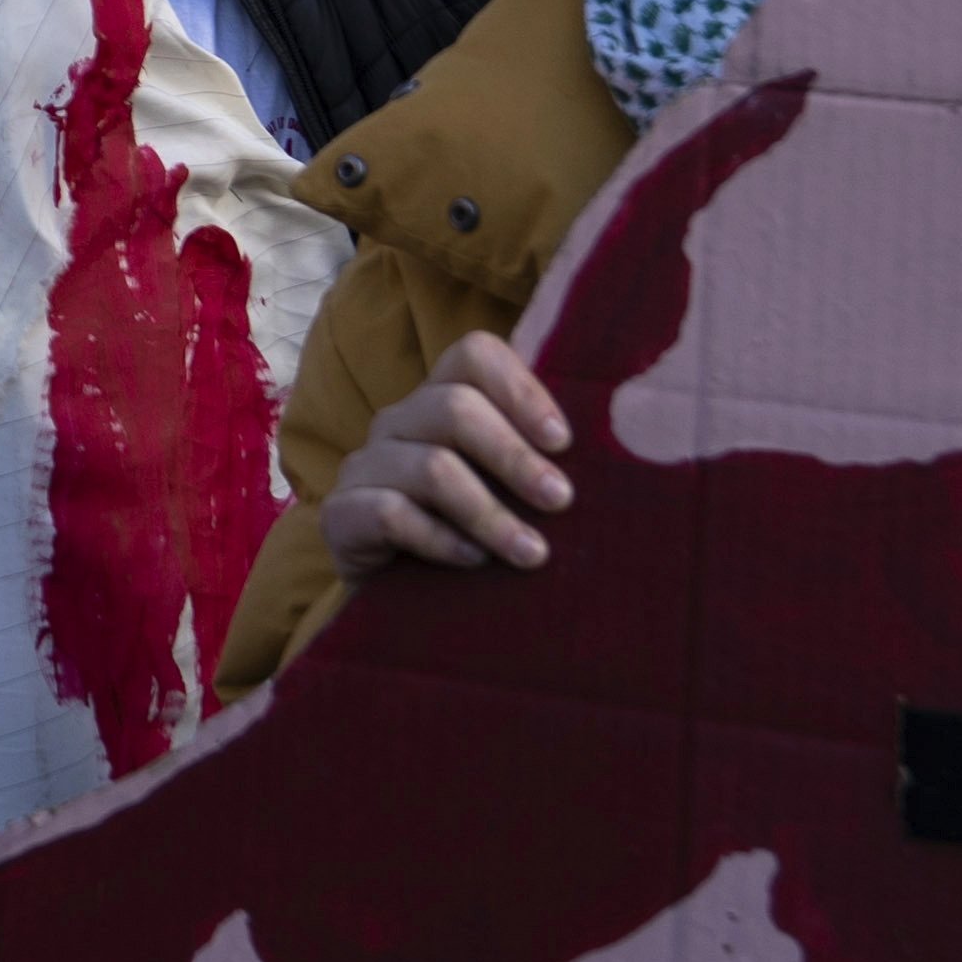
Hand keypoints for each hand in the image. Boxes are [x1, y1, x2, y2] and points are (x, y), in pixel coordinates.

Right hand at [323, 330, 574, 585]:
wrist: (404, 606)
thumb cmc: (475, 539)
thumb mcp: (509, 494)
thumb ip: (543, 463)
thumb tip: (620, 454)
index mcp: (441, 401)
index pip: (472, 355)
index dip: (520, 389)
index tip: (563, 442)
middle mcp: (399, 421)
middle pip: (454, 408)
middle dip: (515, 456)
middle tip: (561, 501)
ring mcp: (365, 465)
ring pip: (431, 467)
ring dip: (491, 513)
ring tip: (533, 554)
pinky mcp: (341, 513)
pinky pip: (392, 513)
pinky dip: (442, 540)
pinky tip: (475, 564)